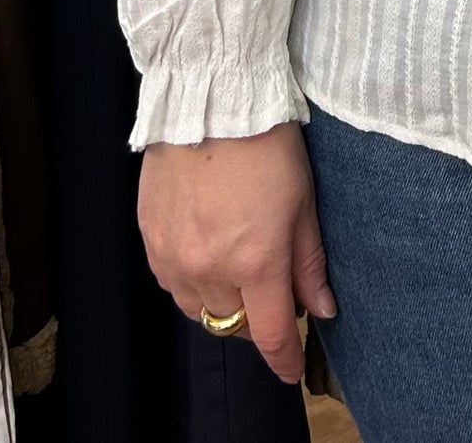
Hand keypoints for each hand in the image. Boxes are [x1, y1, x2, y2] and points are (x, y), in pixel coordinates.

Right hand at [138, 122, 335, 382]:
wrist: (213, 102)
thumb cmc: (268, 144)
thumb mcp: (305, 201)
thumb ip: (310, 263)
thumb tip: (322, 309)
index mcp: (257, 261)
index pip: (270, 334)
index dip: (284, 359)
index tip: (291, 369)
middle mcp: (210, 269)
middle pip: (234, 325)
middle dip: (258, 317)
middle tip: (273, 290)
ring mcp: (174, 257)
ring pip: (200, 310)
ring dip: (223, 302)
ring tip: (240, 266)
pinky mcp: (150, 241)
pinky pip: (172, 285)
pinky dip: (193, 282)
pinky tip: (209, 252)